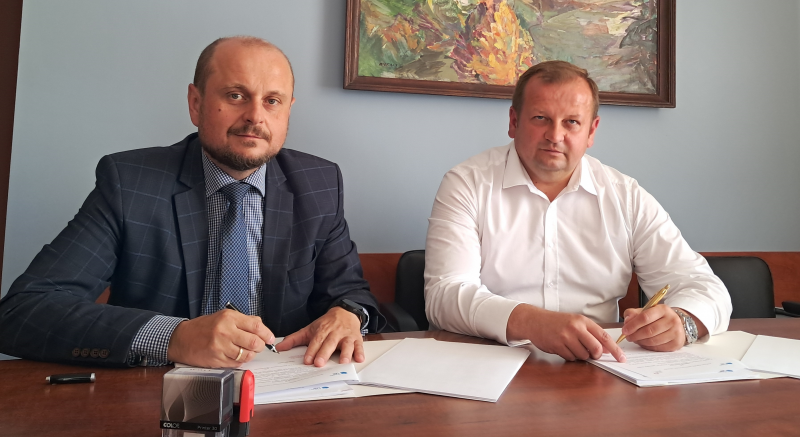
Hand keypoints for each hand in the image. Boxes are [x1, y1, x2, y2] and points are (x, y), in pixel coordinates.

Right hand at [167, 310, 274, 367]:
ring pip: (247, 355)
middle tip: (258, 346)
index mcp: (228, 318)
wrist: (181, 339)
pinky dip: (240, 361)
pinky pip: (237, 363)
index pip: (256, 326)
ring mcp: (220, 347)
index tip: (270, 338)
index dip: (266, 334)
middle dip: (259, 346)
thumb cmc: (203, 327)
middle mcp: (225, 331)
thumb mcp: (223, 316)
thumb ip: (243, 321)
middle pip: (254, 342)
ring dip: (250, 355)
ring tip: (245, 351)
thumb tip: (261, 327)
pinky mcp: (217, 360)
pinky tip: (235, 356)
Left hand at [276, 307, 363, 366]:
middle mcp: (334, 333)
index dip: (311, 350)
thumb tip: (279, 347)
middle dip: (324, 353)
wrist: (345, 312)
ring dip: (345, 353)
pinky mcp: (356, 338)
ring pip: (346, 344)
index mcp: (322, 330)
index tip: (307, 360)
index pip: (316, 341)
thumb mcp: (310, 329)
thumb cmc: (326, 324)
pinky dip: (360, 352)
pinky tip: (359, 359)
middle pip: (329, 343)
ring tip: (342, 362)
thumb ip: (294, 339)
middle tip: (319, 363)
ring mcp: (346, 336)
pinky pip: (359, 345)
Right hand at [507, 304, 625, 361]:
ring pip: (583, 355)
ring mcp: (566, 336)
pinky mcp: (557, 345)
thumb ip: (591, 334)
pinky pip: (571, 358)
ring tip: (571, 346)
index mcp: (583, 321)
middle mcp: (575, 327)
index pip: (604, 336)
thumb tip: (606, 349)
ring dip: (580, 356)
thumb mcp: (575, 322)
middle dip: (596, 355)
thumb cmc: (557, 322)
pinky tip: (563, 348)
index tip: (621, 358)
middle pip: (595, 348)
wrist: (535, 321)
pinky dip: (570, 356)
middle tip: (591, 354)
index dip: (614, 349)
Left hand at [621, 305, 706, 351]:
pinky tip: (644, 343)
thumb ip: (634, 314)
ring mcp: (676, 332)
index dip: (633, 325)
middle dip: (635, 335)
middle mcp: (672, 320)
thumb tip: (627, 321)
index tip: (624, 330)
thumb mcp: (646, 311)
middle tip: (628, 337)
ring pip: (653, 341)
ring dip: (640, 342)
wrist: (676, 324)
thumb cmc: (658, 317)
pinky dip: (648, 347)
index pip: (645, 317)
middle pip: (649, 331)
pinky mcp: (676, 343)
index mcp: (663, 309)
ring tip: (635, 339)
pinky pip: (658, 348)